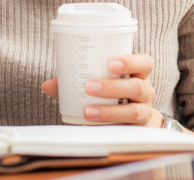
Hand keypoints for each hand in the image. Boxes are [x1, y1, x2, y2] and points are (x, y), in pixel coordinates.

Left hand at [42, 54, 162, 126]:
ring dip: (109, 111)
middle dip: (113, 87)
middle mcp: (146, 92)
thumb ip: (76, 81)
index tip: (111, 63)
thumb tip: (48, 86)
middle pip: (138, 87)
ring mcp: (144, 112)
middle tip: (90, 87)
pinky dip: (107, 128)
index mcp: (139, 74)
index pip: (145, 63)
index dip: (131, 62)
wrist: (133, 119)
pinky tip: (90, 126)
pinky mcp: (137, 131)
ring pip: (134, 111)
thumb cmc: (114, 94)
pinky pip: (125, 130)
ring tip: (88, 111)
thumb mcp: (102, 81)